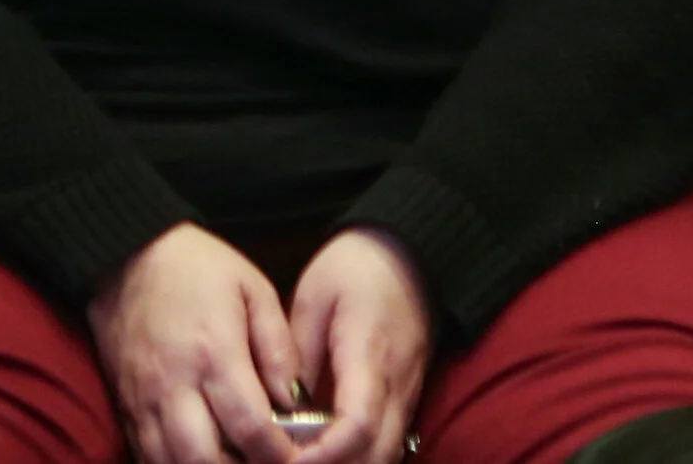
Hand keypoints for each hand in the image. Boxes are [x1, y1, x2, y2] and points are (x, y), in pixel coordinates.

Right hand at [89, 223, 305, 463]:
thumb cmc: (198, 268)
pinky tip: (203, 455)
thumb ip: (277, 346)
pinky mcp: (125, 408)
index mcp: (214, 352)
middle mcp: (175, 386)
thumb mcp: (253, 289)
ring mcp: (143, 402)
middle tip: (266, 461)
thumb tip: (296, 399)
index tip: (298, 457)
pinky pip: (146, 456)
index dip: (278, 454)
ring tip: (238, 460)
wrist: (127, 258)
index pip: (249, 427)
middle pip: (206, 460)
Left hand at [287, 228, 432, 463]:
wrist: (412, 250)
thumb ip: (297, 357)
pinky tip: (329, 454)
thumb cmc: (357, 266)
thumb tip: (280, 413)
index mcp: (369, 354)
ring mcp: (408, 393)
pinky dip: (360, 458)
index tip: (286, 460)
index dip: (322, 456)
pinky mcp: (408, 397)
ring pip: (386, 456)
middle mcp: (396, 384)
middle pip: (376, 455)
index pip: (356, 425)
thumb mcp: (314, 297)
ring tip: (305, 460)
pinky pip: (389, 444)